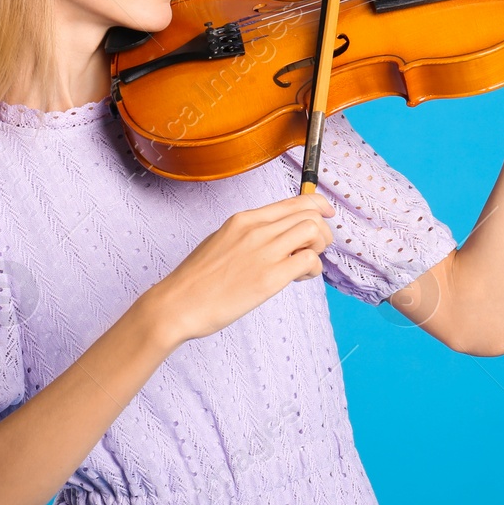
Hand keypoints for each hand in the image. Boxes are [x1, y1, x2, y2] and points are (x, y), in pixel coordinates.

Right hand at [139, 193, 335, 347]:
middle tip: (312, 251)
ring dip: (318, 249)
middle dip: (322, 232)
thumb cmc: (196, 280)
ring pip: (314, 232)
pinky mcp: (269, 277)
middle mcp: (255, 229)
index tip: (327, 214)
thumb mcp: (220, 241)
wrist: (177, 304)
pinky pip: (309, 261)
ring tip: (303, 266)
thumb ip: (248, 235)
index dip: (318, 205)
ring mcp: (263, 251)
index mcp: (243, 219)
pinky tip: (296, 279)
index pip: (294, 200)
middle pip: (310, 214)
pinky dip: (312, 270)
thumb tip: (275, 237)